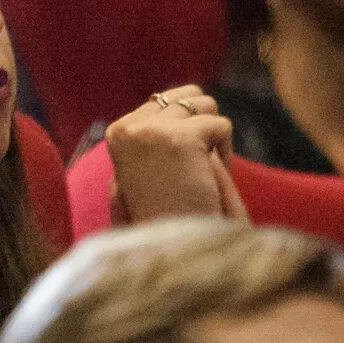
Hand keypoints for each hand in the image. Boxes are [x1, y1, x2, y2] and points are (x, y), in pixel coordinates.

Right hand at [104, 86, 247, 224]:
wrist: (171, 247)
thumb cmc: (165, 213)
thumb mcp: (147, 165)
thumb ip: (155, 132)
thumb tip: (186, 95)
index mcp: (117, 131)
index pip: (164, 99)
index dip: (186, 125)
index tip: (181, 162)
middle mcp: (129, 126)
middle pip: (188, 95)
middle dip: (202, 123)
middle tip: (199, 162)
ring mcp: (152, 131)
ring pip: (205, 104)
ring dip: (214, 135)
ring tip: (205, 170)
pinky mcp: (180, 138)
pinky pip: (221, 125)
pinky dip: (226, 153)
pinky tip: (211, 180)